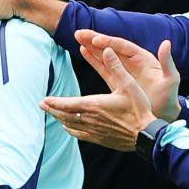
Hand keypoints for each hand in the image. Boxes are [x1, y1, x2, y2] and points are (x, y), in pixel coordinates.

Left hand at [41, 46, 156, 150]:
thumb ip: (116, 66)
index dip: (55, 102)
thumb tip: (106, 49)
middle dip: (53, 110)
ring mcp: (94, 131)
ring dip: (59, 119)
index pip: (68, 104)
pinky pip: (80, 135)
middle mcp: (90, 119)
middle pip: (65, 115)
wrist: (145, 134)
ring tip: (52, 114)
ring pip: (70, 125)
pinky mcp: (100, 139)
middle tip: (42, 105)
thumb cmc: (138, 108)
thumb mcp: (129, 84)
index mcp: (94, 105)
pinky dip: (71, 130)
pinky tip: (68, 128)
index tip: (44, 100)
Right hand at [75, 30, 180, 121]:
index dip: (109, 42)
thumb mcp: (171, 79)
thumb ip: (167, 62)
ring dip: (91, 46)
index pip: (123, 46)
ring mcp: (124, 70)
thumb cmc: (169, 97)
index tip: (96, 40)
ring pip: (105, 55)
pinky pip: (103, 67)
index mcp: (143, 58)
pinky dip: (93, 58)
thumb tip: (166, 43)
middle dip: (95, 39)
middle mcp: (132, 61)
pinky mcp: (117, 80)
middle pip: (111, 47)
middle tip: (79, 33)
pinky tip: (83, 50)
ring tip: (78, 37)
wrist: (164, 114)